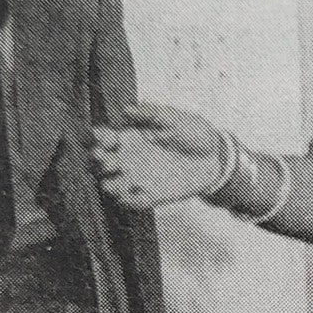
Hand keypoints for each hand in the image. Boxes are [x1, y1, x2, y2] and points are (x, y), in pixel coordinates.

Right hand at [91, 103, 224, 207]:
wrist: (216, 157)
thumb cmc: (195, 133)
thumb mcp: (174, 117)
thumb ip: (151, 113)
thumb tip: (126, 110)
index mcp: (131, 137)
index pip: (102, 139)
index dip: (95, 139)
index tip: (103, 138)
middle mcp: (129, 159)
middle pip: (99, 164)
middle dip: (97, 162)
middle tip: (107, 160)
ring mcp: (138, 178)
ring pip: (110, 186)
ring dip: (109, 185)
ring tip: (119, 181)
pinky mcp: (151, 194)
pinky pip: (132, 203)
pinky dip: (130, 201)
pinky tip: (138, 193)